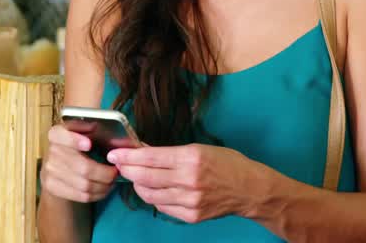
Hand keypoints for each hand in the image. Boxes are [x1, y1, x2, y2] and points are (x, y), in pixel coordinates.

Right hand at [39, 124, 118, 202]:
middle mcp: (51, 151)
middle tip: (116, 172)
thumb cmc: (78, 147)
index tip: (89, 144)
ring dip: (103, 185)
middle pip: (82, 167)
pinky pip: (80, 195)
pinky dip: (97, 194)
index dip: (74, 140)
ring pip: (84, 184)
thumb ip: (89, 128)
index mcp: (57, 134)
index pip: (60, 135)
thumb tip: (95, 127)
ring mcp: (49, 171)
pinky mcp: (52, 187)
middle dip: (105, 173)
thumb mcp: (83, 132)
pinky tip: (104, 189)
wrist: (58, 169)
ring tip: (112, 182)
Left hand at [108, 144, 259, 223]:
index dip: (129, 156)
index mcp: (191, 158)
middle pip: (145, 177)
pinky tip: (154, 190)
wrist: (250, 189)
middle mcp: (189, 180)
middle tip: (118, 164)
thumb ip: (172, 153)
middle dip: (127, 170)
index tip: (115, 153)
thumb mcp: (201, 149)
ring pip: (150, 195)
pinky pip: (162, 207)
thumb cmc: (228, 164)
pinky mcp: (191, 215)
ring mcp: (189, 200)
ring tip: (137, 177)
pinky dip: (154, 198)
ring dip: (139, 185)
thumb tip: (145, 151)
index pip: (150, 157)